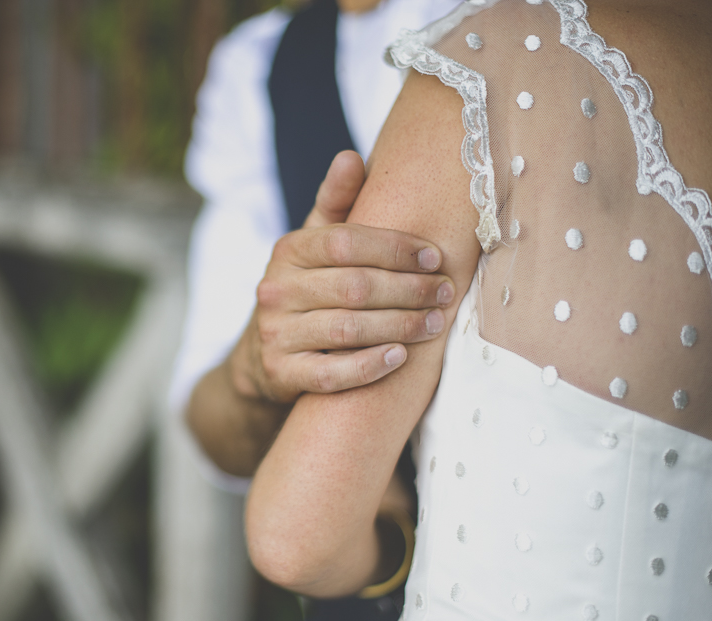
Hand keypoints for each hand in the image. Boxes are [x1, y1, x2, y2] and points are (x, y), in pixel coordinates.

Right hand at [229, 151, 455, 402]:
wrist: (265, 355)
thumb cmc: (308, 289)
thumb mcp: (315, 244)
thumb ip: (335, 203)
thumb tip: (349, 156)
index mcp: (288, 251)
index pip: (345, 242)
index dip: (394, 248)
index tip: (435, 256)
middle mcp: (275, 290)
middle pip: (353, 287)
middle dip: (408, 289)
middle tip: (446, 293)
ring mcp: (275, 334)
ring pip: (346, 330)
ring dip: (399, 327)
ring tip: (434, 324)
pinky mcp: (281, 373)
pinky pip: (331, 373)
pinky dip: (369, 366)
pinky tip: (400, 358)